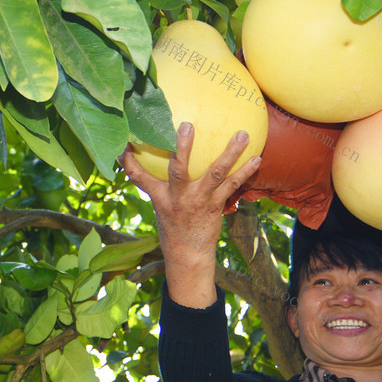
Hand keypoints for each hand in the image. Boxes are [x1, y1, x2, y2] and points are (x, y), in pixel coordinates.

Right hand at [119, 124, 260, 307]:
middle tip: (188, 125)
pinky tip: (257, 158)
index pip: (138, 176)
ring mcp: (198, 201)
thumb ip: (155, 185)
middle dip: (182, 147)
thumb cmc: (173, 227)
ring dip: (230, 153)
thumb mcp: (158, 206)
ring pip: (215, 173)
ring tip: (242, 134)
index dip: (128, 160)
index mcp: (159, 196)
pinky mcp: (215, 206)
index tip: (124, 142)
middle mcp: (178, 197)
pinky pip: (232, 185)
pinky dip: (245, 171)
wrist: (188, 256)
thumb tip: (150, 164)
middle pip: (178, 169)